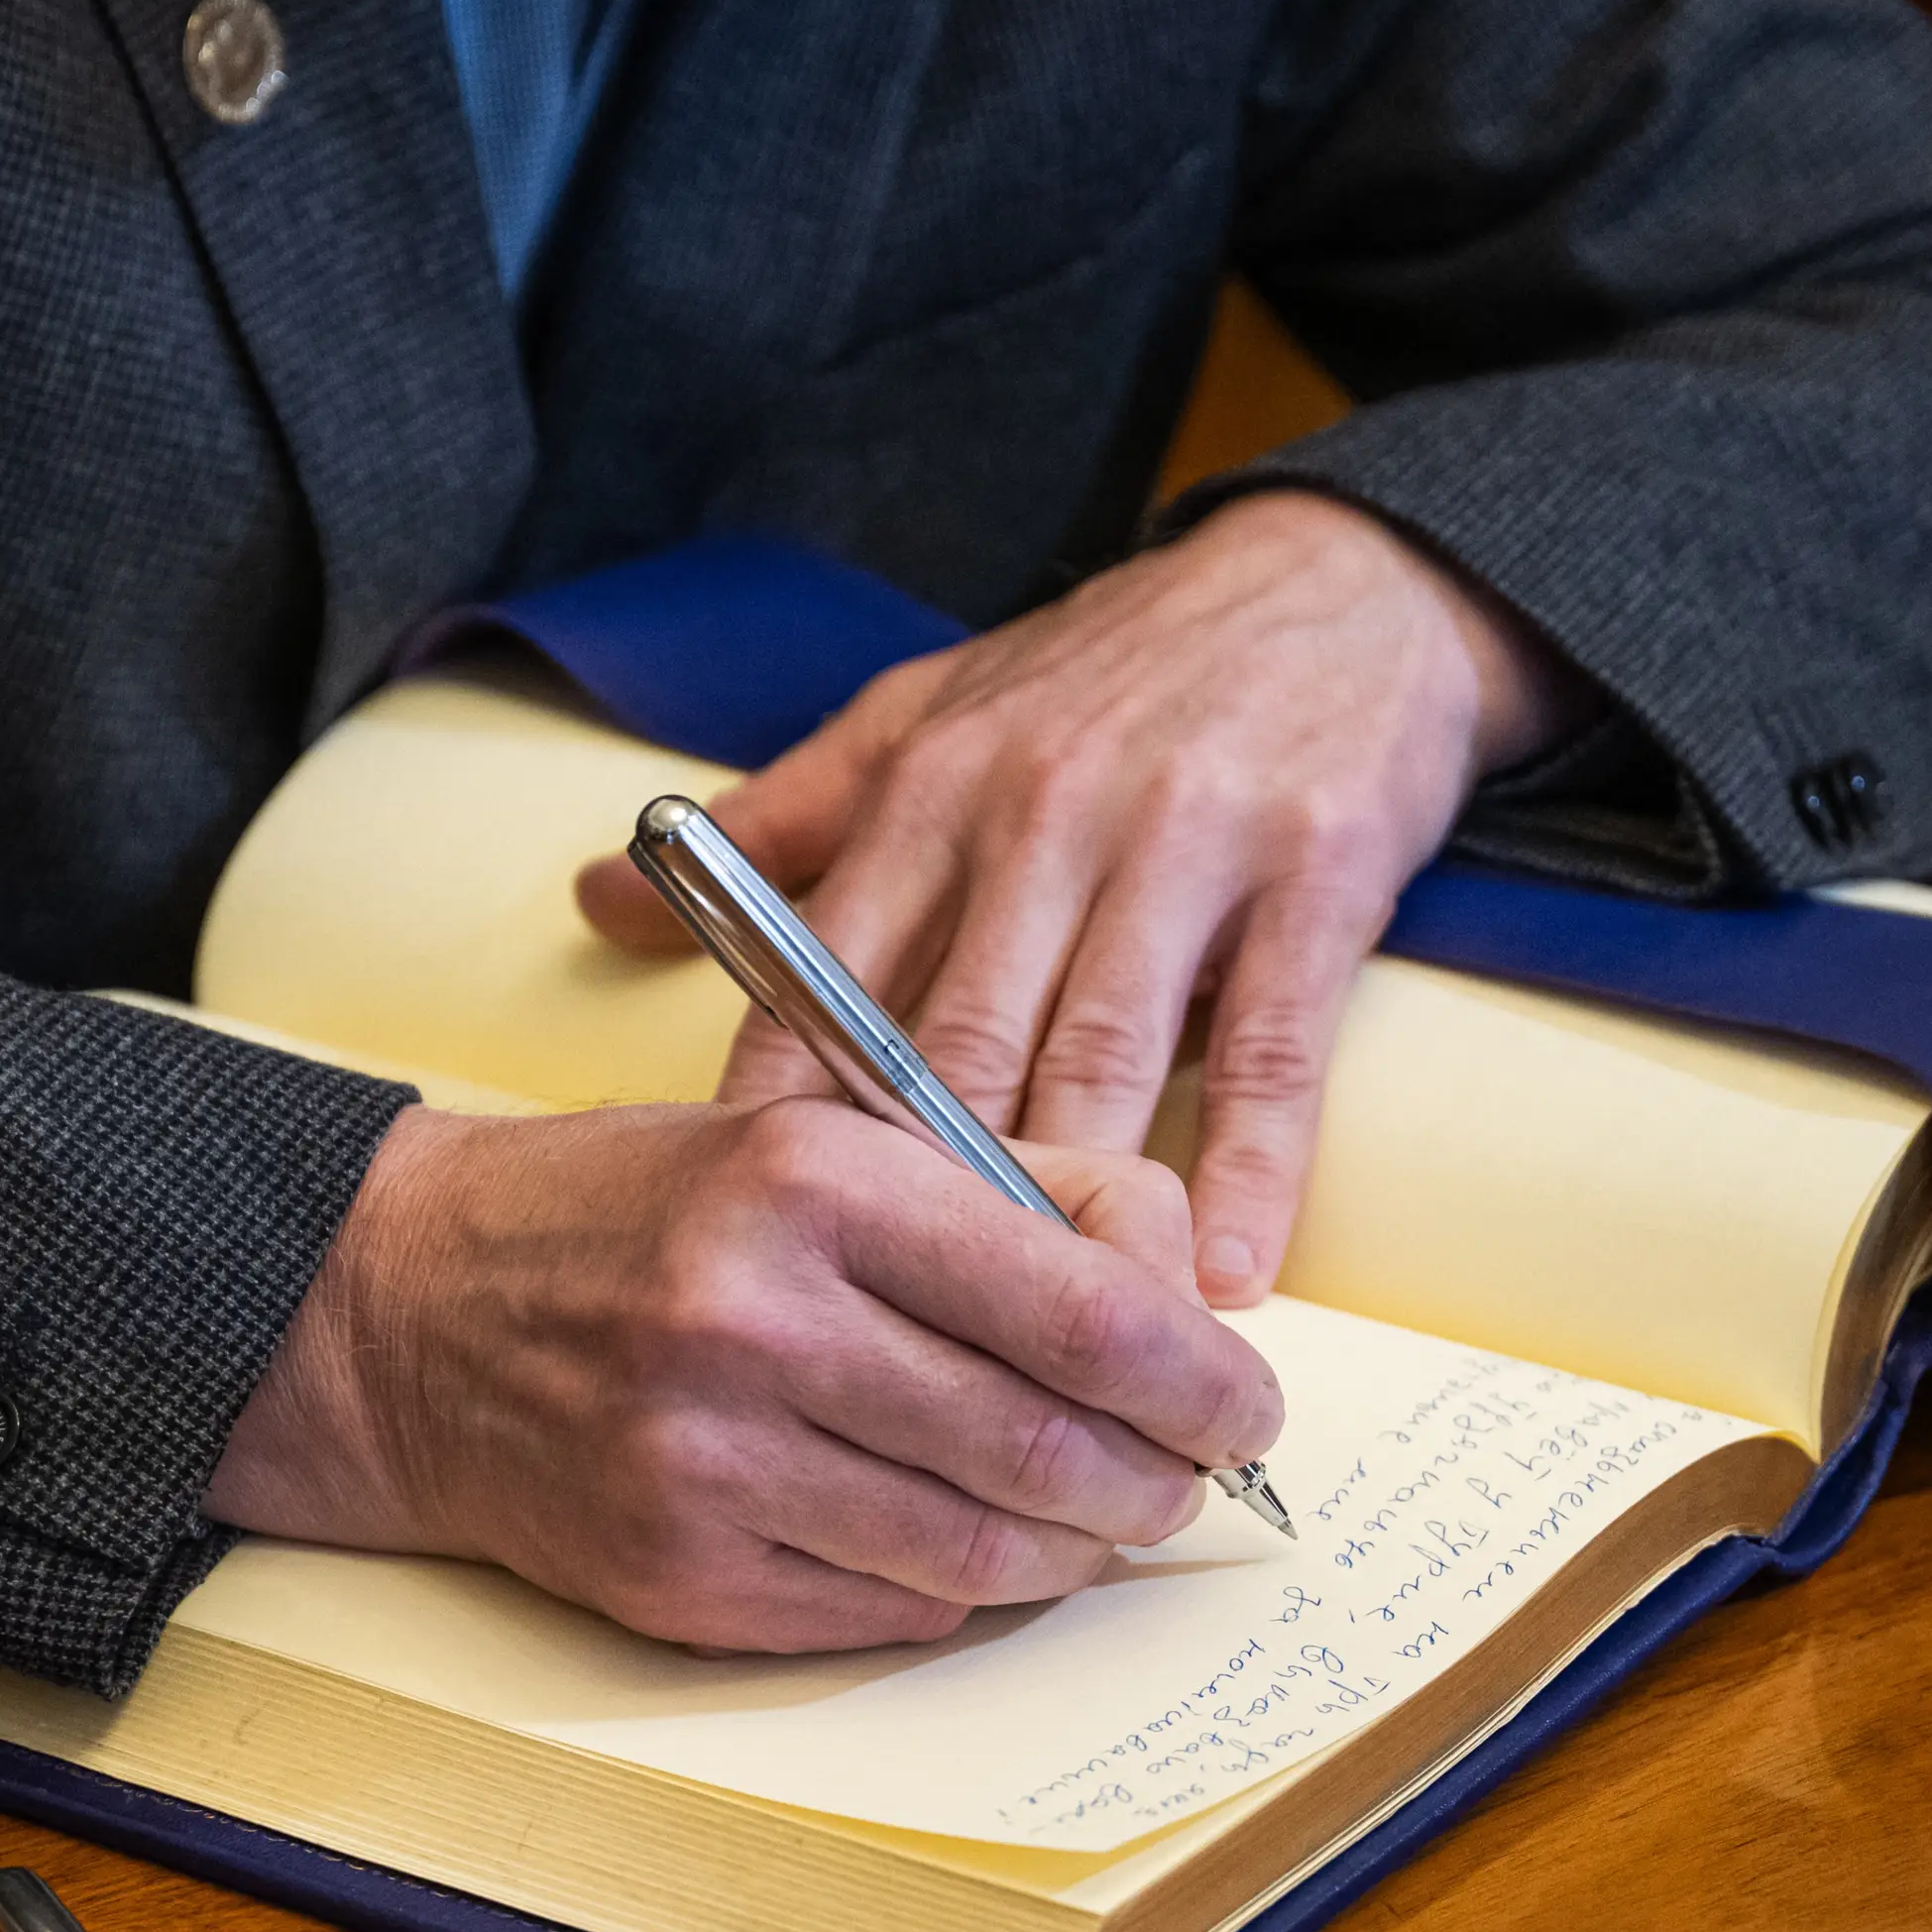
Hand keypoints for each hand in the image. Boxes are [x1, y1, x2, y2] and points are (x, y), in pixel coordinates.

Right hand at [201, 1099, 1284, 1652]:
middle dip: (1159, 1481)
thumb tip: (1189, 1296)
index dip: (1203, 1380)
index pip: (1083, 1310)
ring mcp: (710, 1463)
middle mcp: (758, 1321)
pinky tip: (972, 1544)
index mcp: (813, 1180)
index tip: (1246, 1405)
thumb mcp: (823, 1130)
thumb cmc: (646, 1210)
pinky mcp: (680, 1575)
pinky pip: (890, 1615)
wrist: (410, 1314)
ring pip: (985, 1554)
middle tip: (1186, 1475)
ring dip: (1077, 1549)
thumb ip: (1020, 1189)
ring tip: (1093, 1512)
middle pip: (1051, 1449)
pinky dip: (966, 1591)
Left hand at [576, 492, 1590, 1304]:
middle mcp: (1041, 815)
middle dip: (923, 1200)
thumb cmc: (1106, 678)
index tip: (758, 1251)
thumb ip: (773, 826)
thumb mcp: (922, 716)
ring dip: (1078, 1208)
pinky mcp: (1313, 869)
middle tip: (894, 1342)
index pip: (828, 985)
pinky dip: (1250, 1166)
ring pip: (1105, 1052)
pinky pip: (1269, 1042)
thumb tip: (595, 896)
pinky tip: (1221, 1274)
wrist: (1336, 583)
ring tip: (1052, 1348)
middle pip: (960, 1042)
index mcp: (929, 791)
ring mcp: (1182, 842)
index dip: (788, 1129)